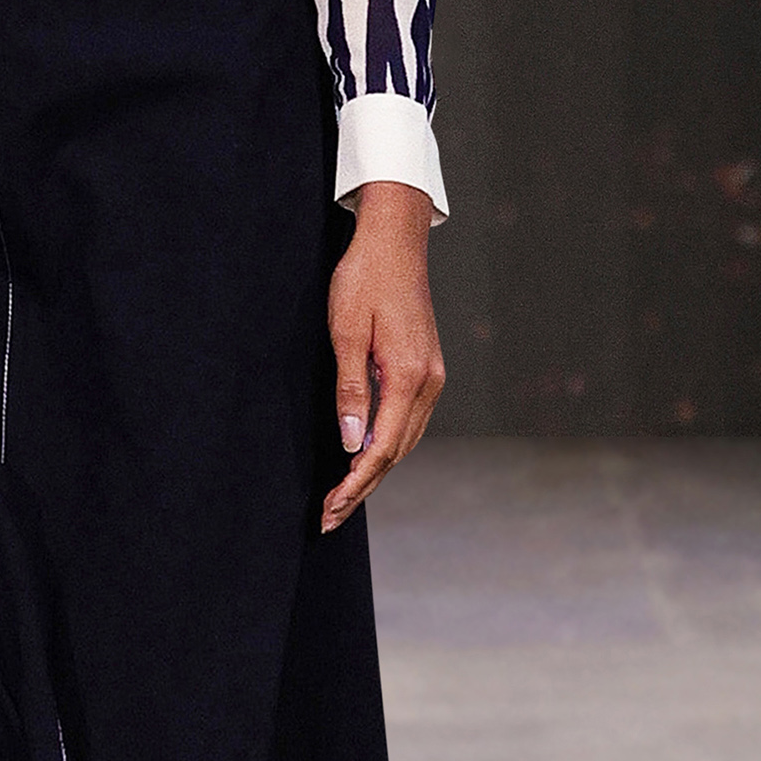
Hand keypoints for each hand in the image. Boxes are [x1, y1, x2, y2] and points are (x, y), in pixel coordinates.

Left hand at [321, 180, 444, 533]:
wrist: (395, 242)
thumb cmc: (363, 280)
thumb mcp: (345, 333)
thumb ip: (350, 390)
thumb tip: (349, 442)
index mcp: (409, 376)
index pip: (381, 448)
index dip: (354, 483)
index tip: (330, 509)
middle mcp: (429, 383)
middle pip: (396, 452)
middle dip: (361, 488)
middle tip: (328, 518)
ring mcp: (433, 377)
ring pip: (404, 441)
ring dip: (374, 471)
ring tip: (342, 499)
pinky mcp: (428, 370)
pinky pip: (408, 422)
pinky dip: (386, 447)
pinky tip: (364, 458)